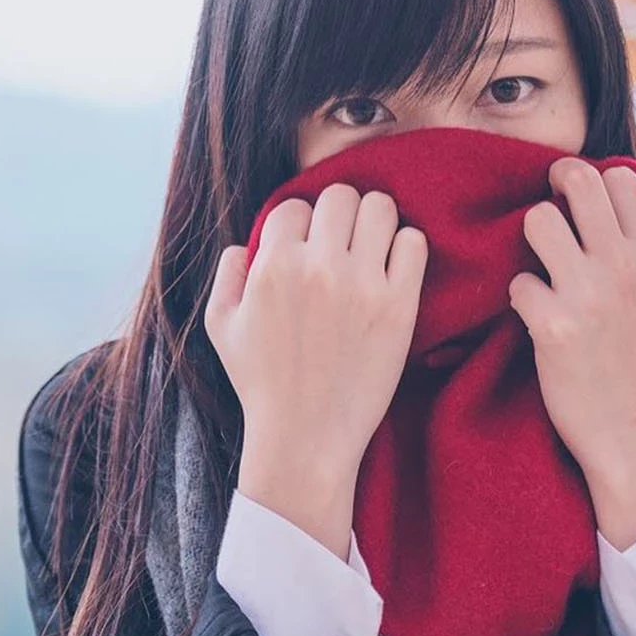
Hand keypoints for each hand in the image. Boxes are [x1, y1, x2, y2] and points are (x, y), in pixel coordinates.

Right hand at [204, 183, 427, 556]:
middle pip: (340, 196)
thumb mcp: (221, 327)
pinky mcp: (398, 307)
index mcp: (273, 267)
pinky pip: (414, 243)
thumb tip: (246, 244)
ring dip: (374, 222)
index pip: (295, 206)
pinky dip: (405, 247)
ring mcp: (363, 285)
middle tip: (342, 240)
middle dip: (338, 214)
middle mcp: (319, 268)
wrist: (306, 438)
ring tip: (370, 246)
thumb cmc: (262, 384)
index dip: (299, 224)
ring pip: (381, 208)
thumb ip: (227, 274)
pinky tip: (393, 267)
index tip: (307, 247)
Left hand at [507, 156, 635, 549]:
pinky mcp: (552, 327)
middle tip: (548, 213)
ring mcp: (588, 295)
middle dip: (555, 187)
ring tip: (541, 270)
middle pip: (578, 181)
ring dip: (532, 242)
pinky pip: (518, 283)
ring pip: (538, 220)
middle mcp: (623, 267)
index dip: (593, 180)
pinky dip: (521, 298)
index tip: (577, 198)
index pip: (621, 178)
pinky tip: (534, 318)